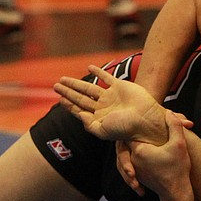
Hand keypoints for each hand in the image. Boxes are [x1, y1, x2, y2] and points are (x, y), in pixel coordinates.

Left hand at [54, 65, 172, 144]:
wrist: (145, 119)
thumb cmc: (125, 128)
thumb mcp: (103, 131)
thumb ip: (89, 124)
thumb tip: (78, 114)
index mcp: (99, 117)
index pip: (79, 109)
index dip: (68, 104)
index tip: (59, 99)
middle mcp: (103, 106)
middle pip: (81, 97)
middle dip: (68, 92)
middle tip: (55, 86)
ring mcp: (111, 96)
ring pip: (89, 87)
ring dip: (76, 83)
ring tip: (63, 79)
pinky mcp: (119, 86)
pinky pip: (106, 77)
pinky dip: (98, 72)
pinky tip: (89, 68)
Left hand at [127, 112, 192, 198]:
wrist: (176, 193)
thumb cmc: (178, 169)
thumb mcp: (179, 145)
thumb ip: (175, 126)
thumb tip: (169, 112)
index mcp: (139, 150)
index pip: (127, 132)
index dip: (132, 124)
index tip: (138, 120)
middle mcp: (132, 160)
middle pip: (123, 143)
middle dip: (129, 135)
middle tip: (134, 129)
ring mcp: (134, 169)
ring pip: (124, 154)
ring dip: (128, 149)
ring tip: (134, 142)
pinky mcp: (137, 176)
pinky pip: (128, 164)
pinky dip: (130, 160)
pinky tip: (140, 155)